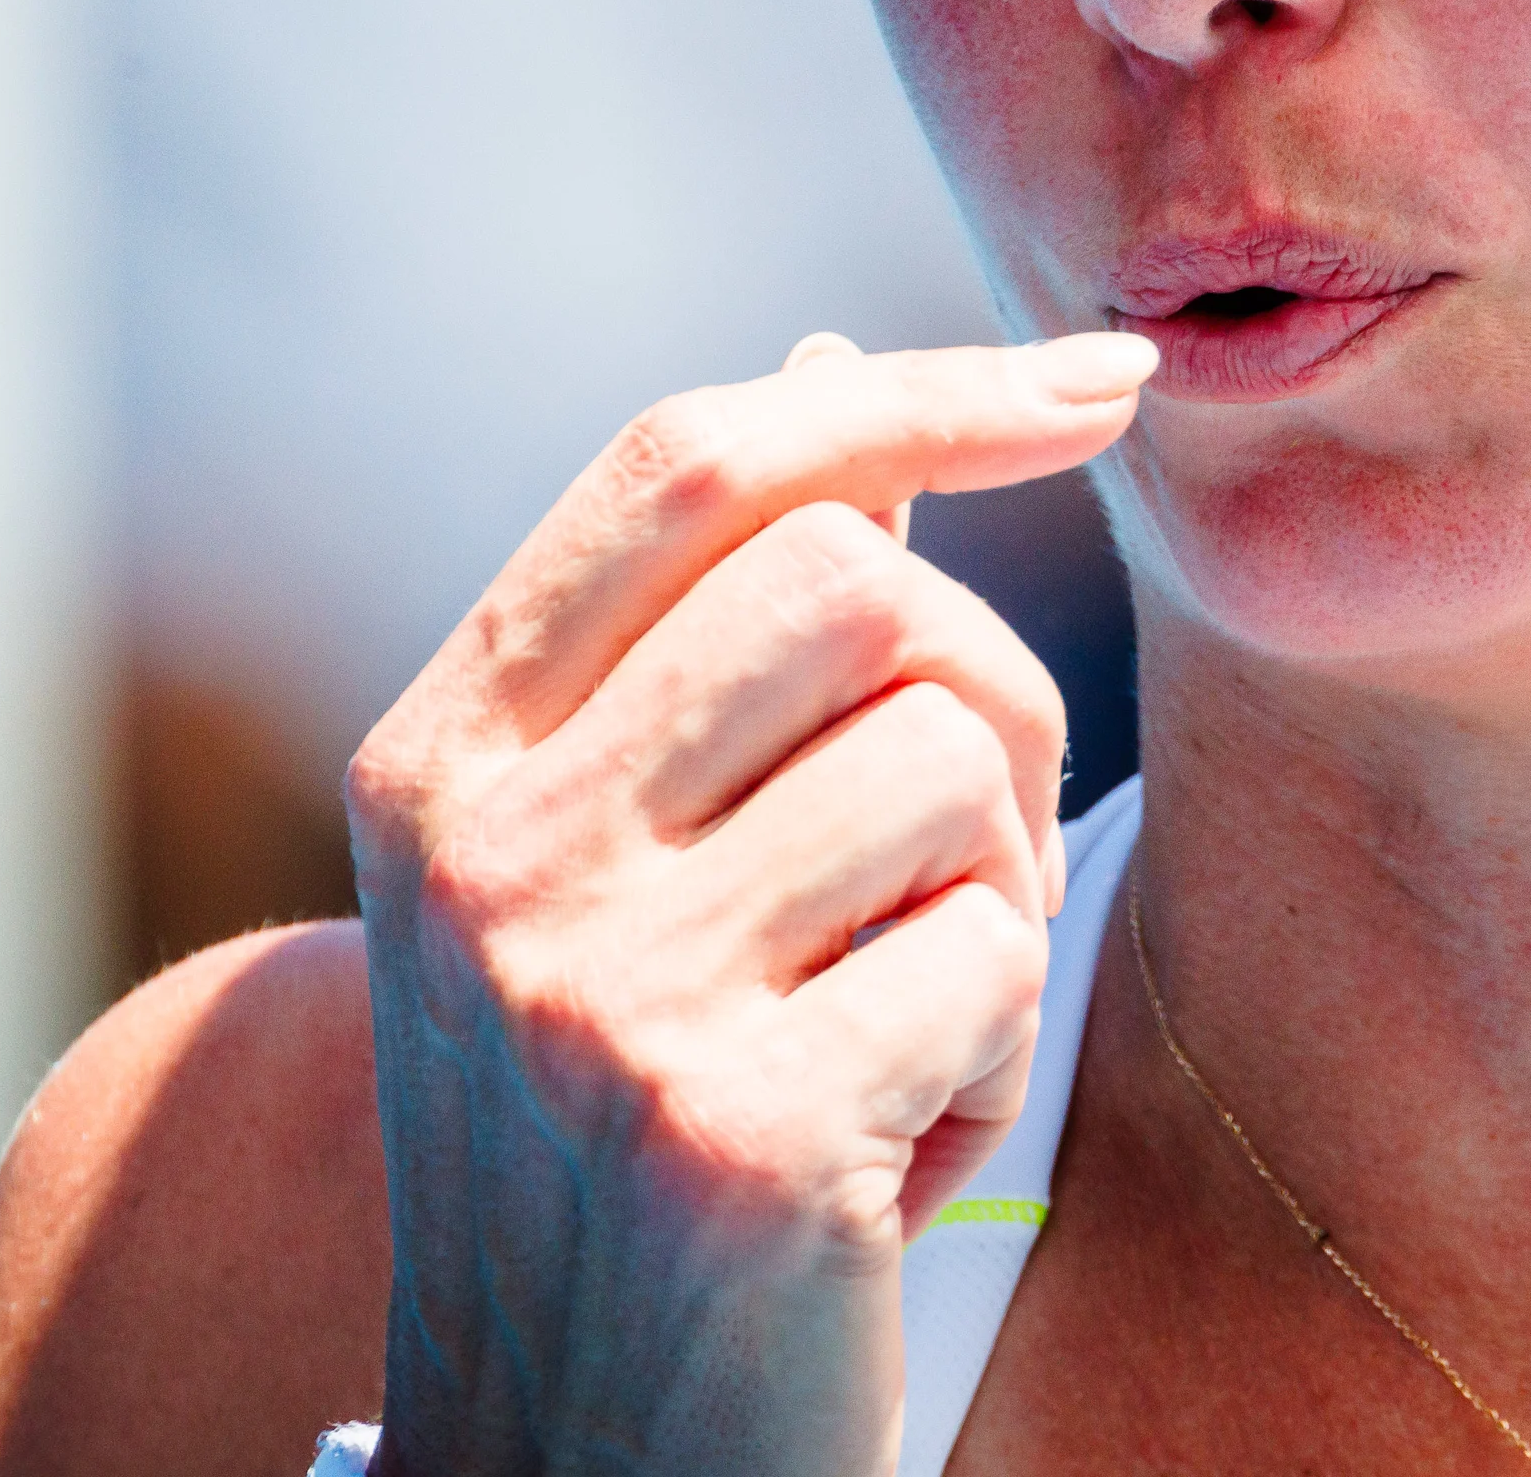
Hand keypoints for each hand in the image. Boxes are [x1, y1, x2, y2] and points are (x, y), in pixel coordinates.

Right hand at [346, 332, 1155, 1476]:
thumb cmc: (621, 1148)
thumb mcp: (595, 878)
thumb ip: (704, 640)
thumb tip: (844, 373)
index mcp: (437, 759)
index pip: (692, 462)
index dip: (915, 391)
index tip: (1093, 380)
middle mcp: (487, 854)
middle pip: (861, 584)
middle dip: (986, 700)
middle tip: (955, 866)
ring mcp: (593, 993)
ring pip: (957, 760)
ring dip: (993, 900)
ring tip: (891, 1033)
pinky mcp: (734, 1136)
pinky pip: (999, 954)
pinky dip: (995, 1054)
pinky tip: (892, 1157)